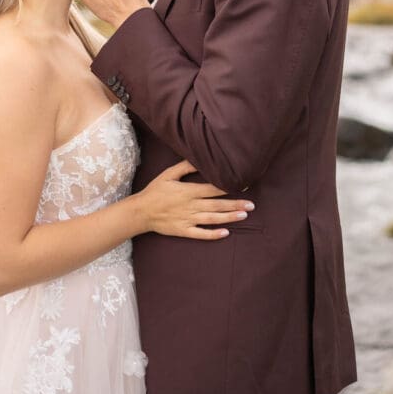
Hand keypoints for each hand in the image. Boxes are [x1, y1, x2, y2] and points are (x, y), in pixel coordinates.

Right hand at [135, 160, 254, 240]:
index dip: (229, 186)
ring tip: (243, 215)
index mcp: (189, 191)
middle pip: (217, 204)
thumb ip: (185, 167)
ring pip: (212, 218)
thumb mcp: (168, 174)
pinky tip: (225, 233)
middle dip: (235, 204)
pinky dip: (213, 234)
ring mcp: (188, 219)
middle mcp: (191, 205)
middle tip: (251, 205)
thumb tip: (199, 159)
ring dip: (229, 217)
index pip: (213, 188)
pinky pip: (201, 233)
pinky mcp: (184, 230)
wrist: (141, 211)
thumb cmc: (155, 190)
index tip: (243, 185)